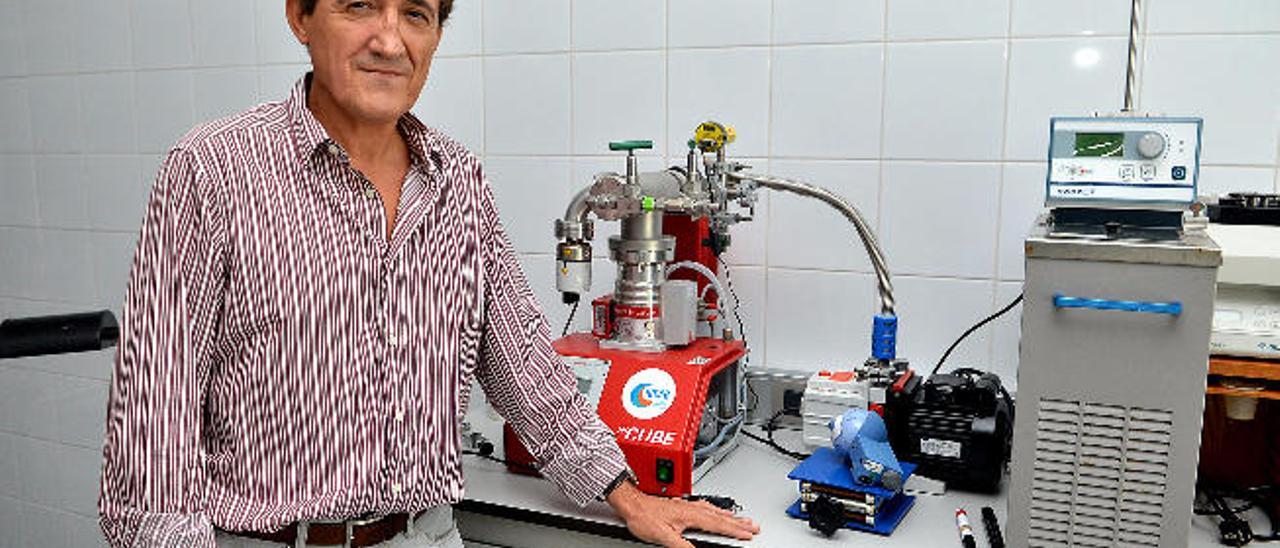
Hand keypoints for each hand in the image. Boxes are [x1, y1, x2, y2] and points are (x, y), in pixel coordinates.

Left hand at [606, 481, 759, 547]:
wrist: (632, 504)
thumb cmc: (644, 517)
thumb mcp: (663, 536)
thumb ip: (681, 546)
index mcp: (691, 515)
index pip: (718, 524)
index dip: (734, 531)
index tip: (749, 535)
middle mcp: (692, 508)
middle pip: (721, 516)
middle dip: (739, 522)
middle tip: (754, 526)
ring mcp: (688, 505)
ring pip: (715, 510)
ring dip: (731, 516)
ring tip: (743, 520)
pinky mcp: (683, 505)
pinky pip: (707, 507)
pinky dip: (718, 510)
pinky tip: (718, 511)